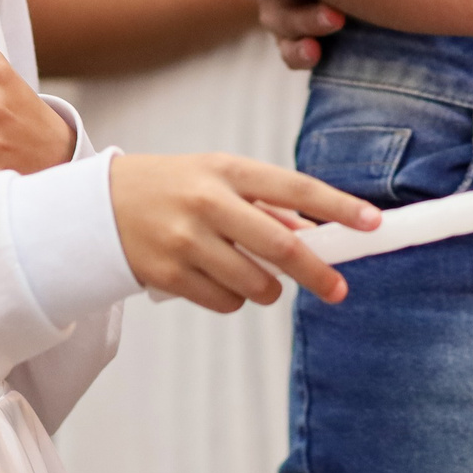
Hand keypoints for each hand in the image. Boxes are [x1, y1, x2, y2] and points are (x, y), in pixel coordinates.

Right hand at [110, 152, 379, 312]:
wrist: (101, 207)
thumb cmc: (175, 187)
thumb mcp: (219, 178)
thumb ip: (266, 205)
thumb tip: (315, 236)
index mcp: (227, 170)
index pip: (295, 188)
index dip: (338, 207)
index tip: (372, 223)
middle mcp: (208, 203)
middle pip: (281, 246)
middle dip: (316, 272)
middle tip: (338, 289)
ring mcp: (186, 241)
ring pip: (255, 283)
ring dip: (268, 289)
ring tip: (254, 275)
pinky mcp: (168, 276)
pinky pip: (225, 301)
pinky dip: (234, 298)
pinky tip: (216, 278)